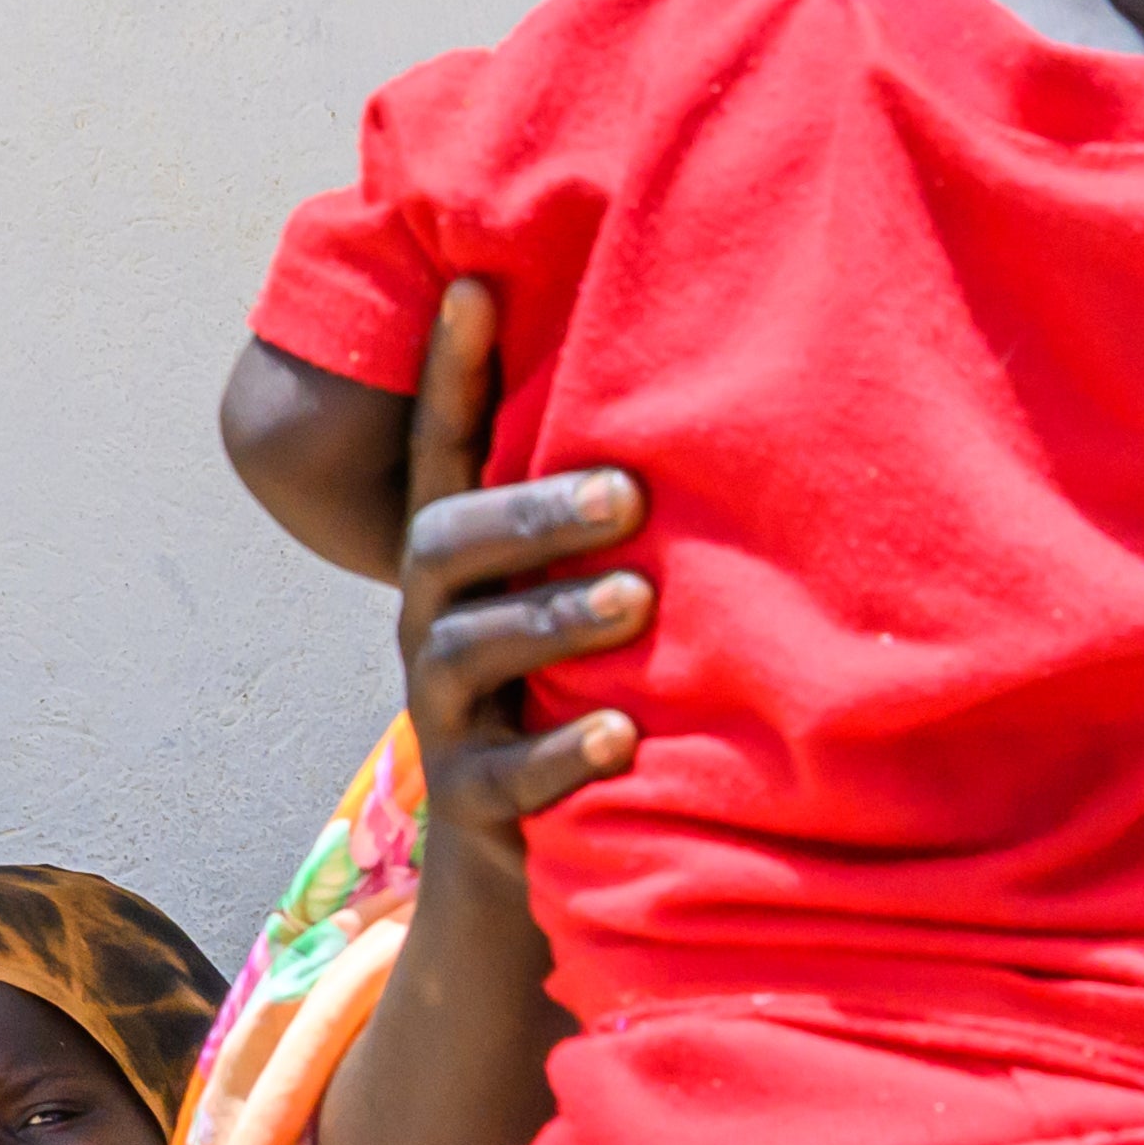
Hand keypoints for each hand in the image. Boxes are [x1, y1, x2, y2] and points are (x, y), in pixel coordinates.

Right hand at [390, 279, 650, 867]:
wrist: (523, 857)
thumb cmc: (570, 690)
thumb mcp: (568, 595)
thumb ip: (600, 518)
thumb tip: (706, 386)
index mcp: (461, 565)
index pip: (442, 453)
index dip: (448, 373)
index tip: (471, 287)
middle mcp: (437, 624)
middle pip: (446, 546)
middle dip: (531, 514)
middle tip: (627, 493)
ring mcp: (447, 714)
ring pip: (466, 652)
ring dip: (553, 620)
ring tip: (636, 601)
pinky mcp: (476, 804)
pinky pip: (503, 778)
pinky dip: (561, 755)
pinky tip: (622, 738)